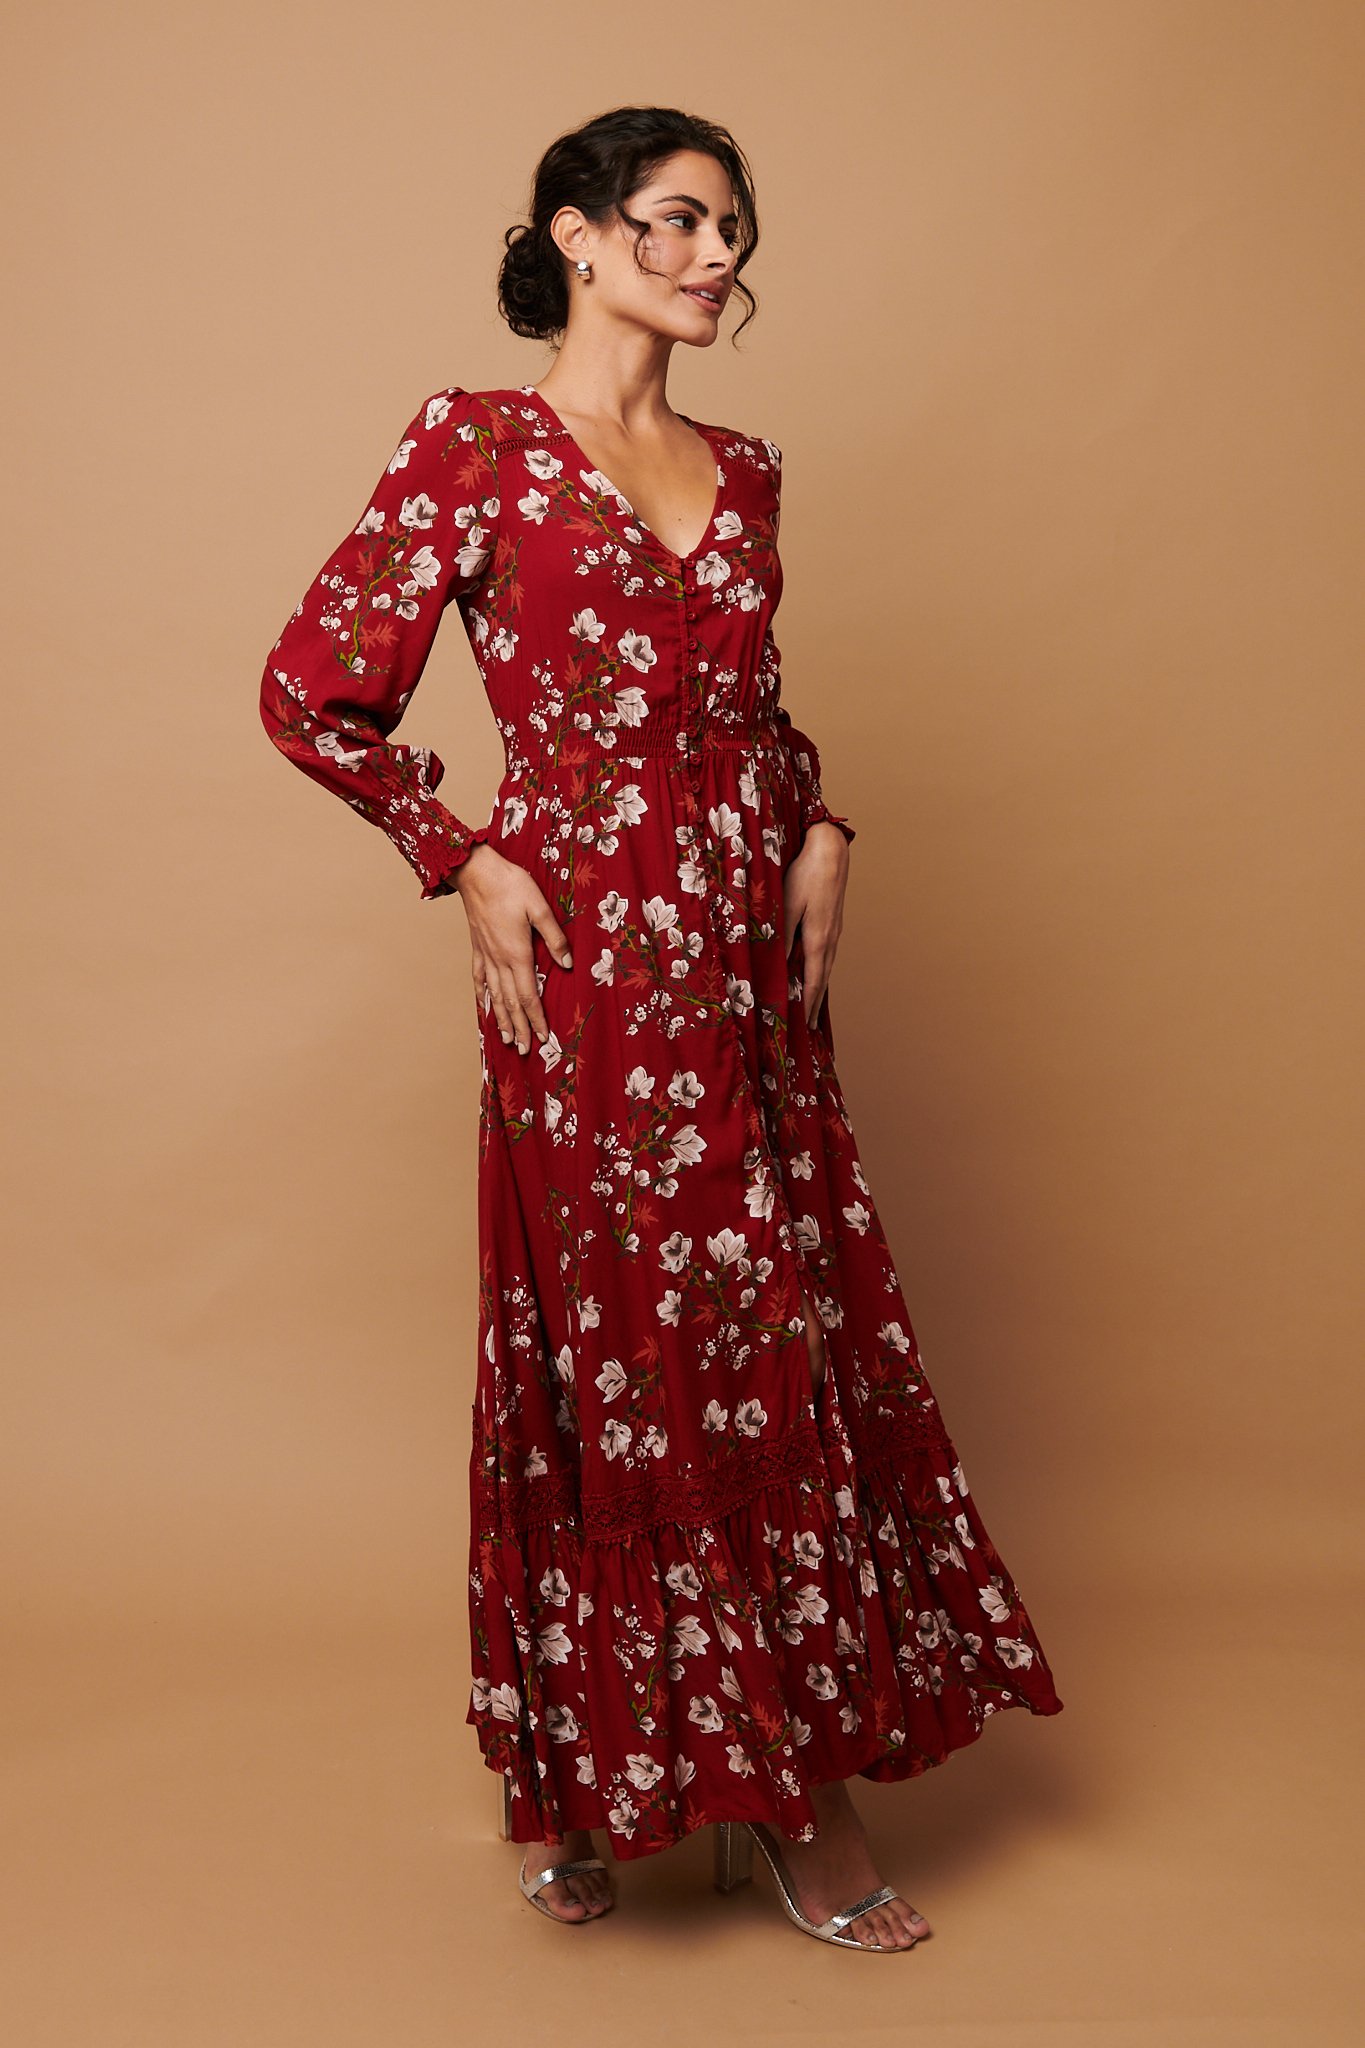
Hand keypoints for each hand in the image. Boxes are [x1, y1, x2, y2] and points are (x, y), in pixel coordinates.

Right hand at [453, 844, 572, 1054]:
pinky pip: (479, 978)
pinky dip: (483, 997)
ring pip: (495, 995)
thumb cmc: (510, 884)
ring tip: (507, 1039)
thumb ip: (554, 936)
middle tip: (526, 1050)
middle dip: (521, 1028)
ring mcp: (486, 955)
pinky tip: (485, 1009)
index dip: (537, 1019)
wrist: (476, 871)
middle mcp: (500, 960)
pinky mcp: (477, 947)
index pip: (529, 995)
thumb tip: (566, 963)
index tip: (544, 1038)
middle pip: (512, 1002)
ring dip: (503, 1019)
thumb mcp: (539, 906)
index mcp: (518, 953)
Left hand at [784, 821, 848, 1027]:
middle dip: (814, 1004)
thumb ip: (782, 935)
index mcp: (818, 939)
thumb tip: (779, 963)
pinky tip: (816, 972)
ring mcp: (835, 931)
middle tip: (809, 1027)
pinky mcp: (833, 922)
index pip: (812, 981)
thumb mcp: (787, 905)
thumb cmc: (805, 874)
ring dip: (819, 989)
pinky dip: (821, 971)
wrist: (831, 850)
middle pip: (822, 980)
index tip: (804, 1026)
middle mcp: (830, 939)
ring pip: (826, 967)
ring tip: (812, 1006)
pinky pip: (827, 955)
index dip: (807, 1005)